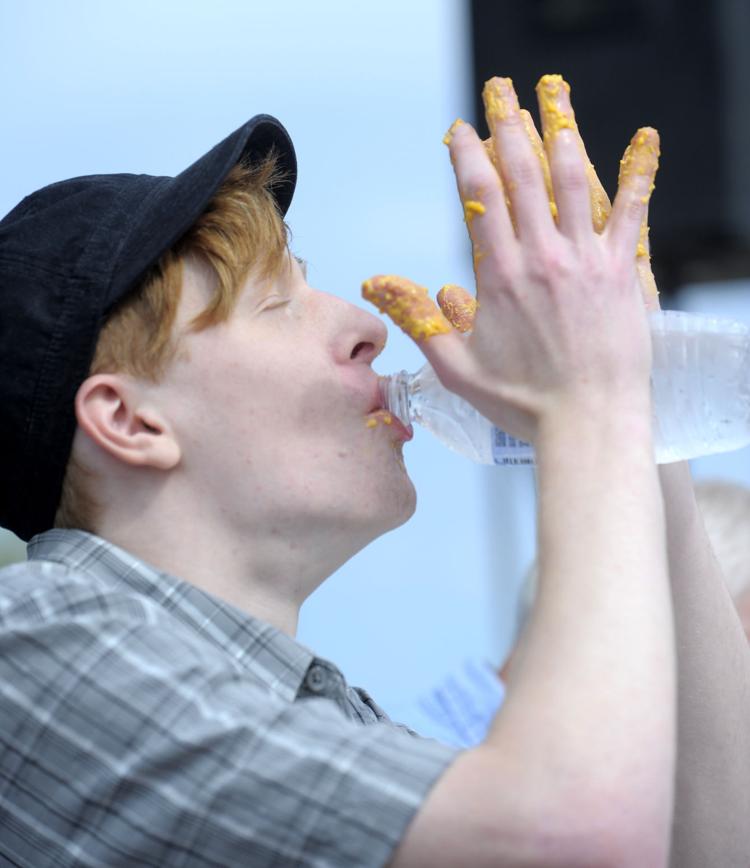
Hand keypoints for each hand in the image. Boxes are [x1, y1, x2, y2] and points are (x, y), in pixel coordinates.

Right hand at [363, 76, 659, 442]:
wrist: (588, 421)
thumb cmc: (522, 402)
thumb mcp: (457, 368)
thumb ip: (420, 321)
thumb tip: (379, 285)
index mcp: (500, 277)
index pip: (480, 199)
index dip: (468, 156)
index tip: (460, 130)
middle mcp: (542, 258)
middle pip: (524, 175)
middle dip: (508, 127)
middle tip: (500, 92)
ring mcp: (585, 261)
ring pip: (573, 181)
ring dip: (560, 134)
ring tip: (551, 99)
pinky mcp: (621, 272)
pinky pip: (631, 214)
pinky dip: (637, 175)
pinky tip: (643, 140)